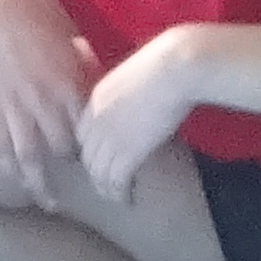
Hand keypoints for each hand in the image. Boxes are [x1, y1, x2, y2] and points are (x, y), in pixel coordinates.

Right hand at [0, 0, 93, 175]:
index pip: (89, 127)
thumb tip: (105, 88)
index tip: (108, 159)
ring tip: (50, 202)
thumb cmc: (38, 23)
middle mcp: (43, 101)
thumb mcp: (70, 44)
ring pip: (30, 157)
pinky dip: (9, 167)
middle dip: (74, 166)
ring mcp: (15, 107)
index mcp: (68, 83)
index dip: (98, 147)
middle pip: (63, 147)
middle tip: (86, 181)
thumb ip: (85, 71)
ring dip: (40, 184)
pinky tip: (17, 179)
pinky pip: (0, 146)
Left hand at [69, 29, 200, 201]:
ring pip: (98, 174)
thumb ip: (125, 94)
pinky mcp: (128, 152)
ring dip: (108, 189)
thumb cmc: (166, 62)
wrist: (176, 67)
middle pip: (87, 157)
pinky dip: (121, 193)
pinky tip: (130, 198)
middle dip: (97, 174)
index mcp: (95, 100)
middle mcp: (96, 121)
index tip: (106, 160)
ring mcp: (110, 138)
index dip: (93, 151)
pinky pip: (116, 181)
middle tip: (111, 184)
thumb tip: (135, 104)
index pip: (83, 136)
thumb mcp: (134, 75)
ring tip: (120, 197)